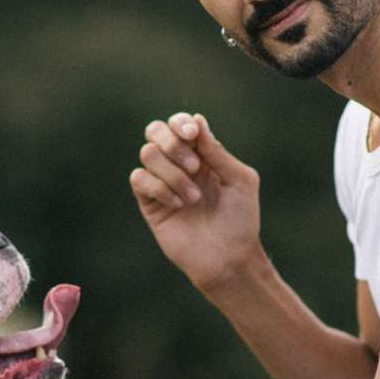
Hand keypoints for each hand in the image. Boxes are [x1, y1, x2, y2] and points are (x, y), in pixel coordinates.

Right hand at [129, 112, 261, 293]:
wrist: (228, 258)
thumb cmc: (240, 220)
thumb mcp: (240, 180)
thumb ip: (217, 152)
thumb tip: (196, 120)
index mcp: (202, 155)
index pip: (180, 125)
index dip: (181, 123)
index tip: (193, 136)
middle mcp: (179, 165)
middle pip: (155, 131)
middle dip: (171, 142)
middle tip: (195, 167)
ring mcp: (162, 183)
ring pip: (147, 153)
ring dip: (173, 173)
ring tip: (193, 198)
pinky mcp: (149, 204)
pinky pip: (139, 179)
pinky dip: (159, 188)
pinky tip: (178, 205)